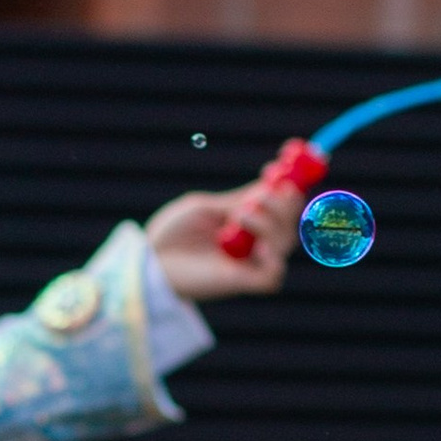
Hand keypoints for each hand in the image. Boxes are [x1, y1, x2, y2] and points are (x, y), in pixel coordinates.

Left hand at [143, 171, 304, 303]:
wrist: (150, 262)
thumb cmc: (171, 234)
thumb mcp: (205, 208)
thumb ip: (237, 200)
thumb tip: (269, 185)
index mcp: (246, 220)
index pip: (281, 202)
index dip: (289, 180)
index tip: (287, 156)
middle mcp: (253, 241)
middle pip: (290, 221)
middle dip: (285, 201)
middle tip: (267, 191)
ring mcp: (250, 263)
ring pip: (284, 243)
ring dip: (270, 222)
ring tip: (240, 215)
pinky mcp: (242, 284)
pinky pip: (273, 275)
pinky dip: (272, 259)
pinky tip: (258, 247)